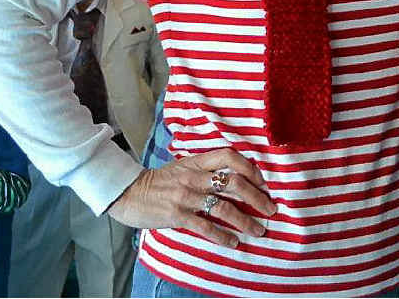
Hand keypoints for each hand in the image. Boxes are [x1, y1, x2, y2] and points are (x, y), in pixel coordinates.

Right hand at [107, 148, 276, 247]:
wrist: (127, 193)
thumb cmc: (159, 181)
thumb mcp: (183, 167)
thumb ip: (205, 170)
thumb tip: (233, 178)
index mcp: (197, 162)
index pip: (230, 156)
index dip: (250, 168)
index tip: (263, 183)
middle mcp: (194, 177)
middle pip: (234, 183)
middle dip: (257, 197)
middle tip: (271, 210)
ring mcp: (186, 196)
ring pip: (224, 206)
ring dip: (245, 220)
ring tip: (258, 230)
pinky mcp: (176, 215)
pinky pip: (205, 226)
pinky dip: (222, 235)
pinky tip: (233, 242)